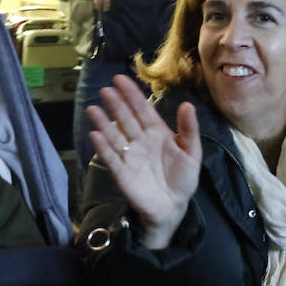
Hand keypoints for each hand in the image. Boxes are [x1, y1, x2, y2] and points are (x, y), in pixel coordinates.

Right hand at [87, 74, 202, 249]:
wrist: (174, 206)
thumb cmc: (182, 177)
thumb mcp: (192, 151)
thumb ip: (189, 129)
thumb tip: (187, 105)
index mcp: (157, 132)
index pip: (143, 109)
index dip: (132, 95)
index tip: (121, 79)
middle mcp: (140, 141)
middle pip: (126, 119)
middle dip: (117, 104)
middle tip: (106, 89)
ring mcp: (130, 156)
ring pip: (114, 135)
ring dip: (103, 122)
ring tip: (93, 109)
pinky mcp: (122, 173)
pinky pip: (111, 158)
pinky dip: (103, 147)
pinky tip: (95, 134)